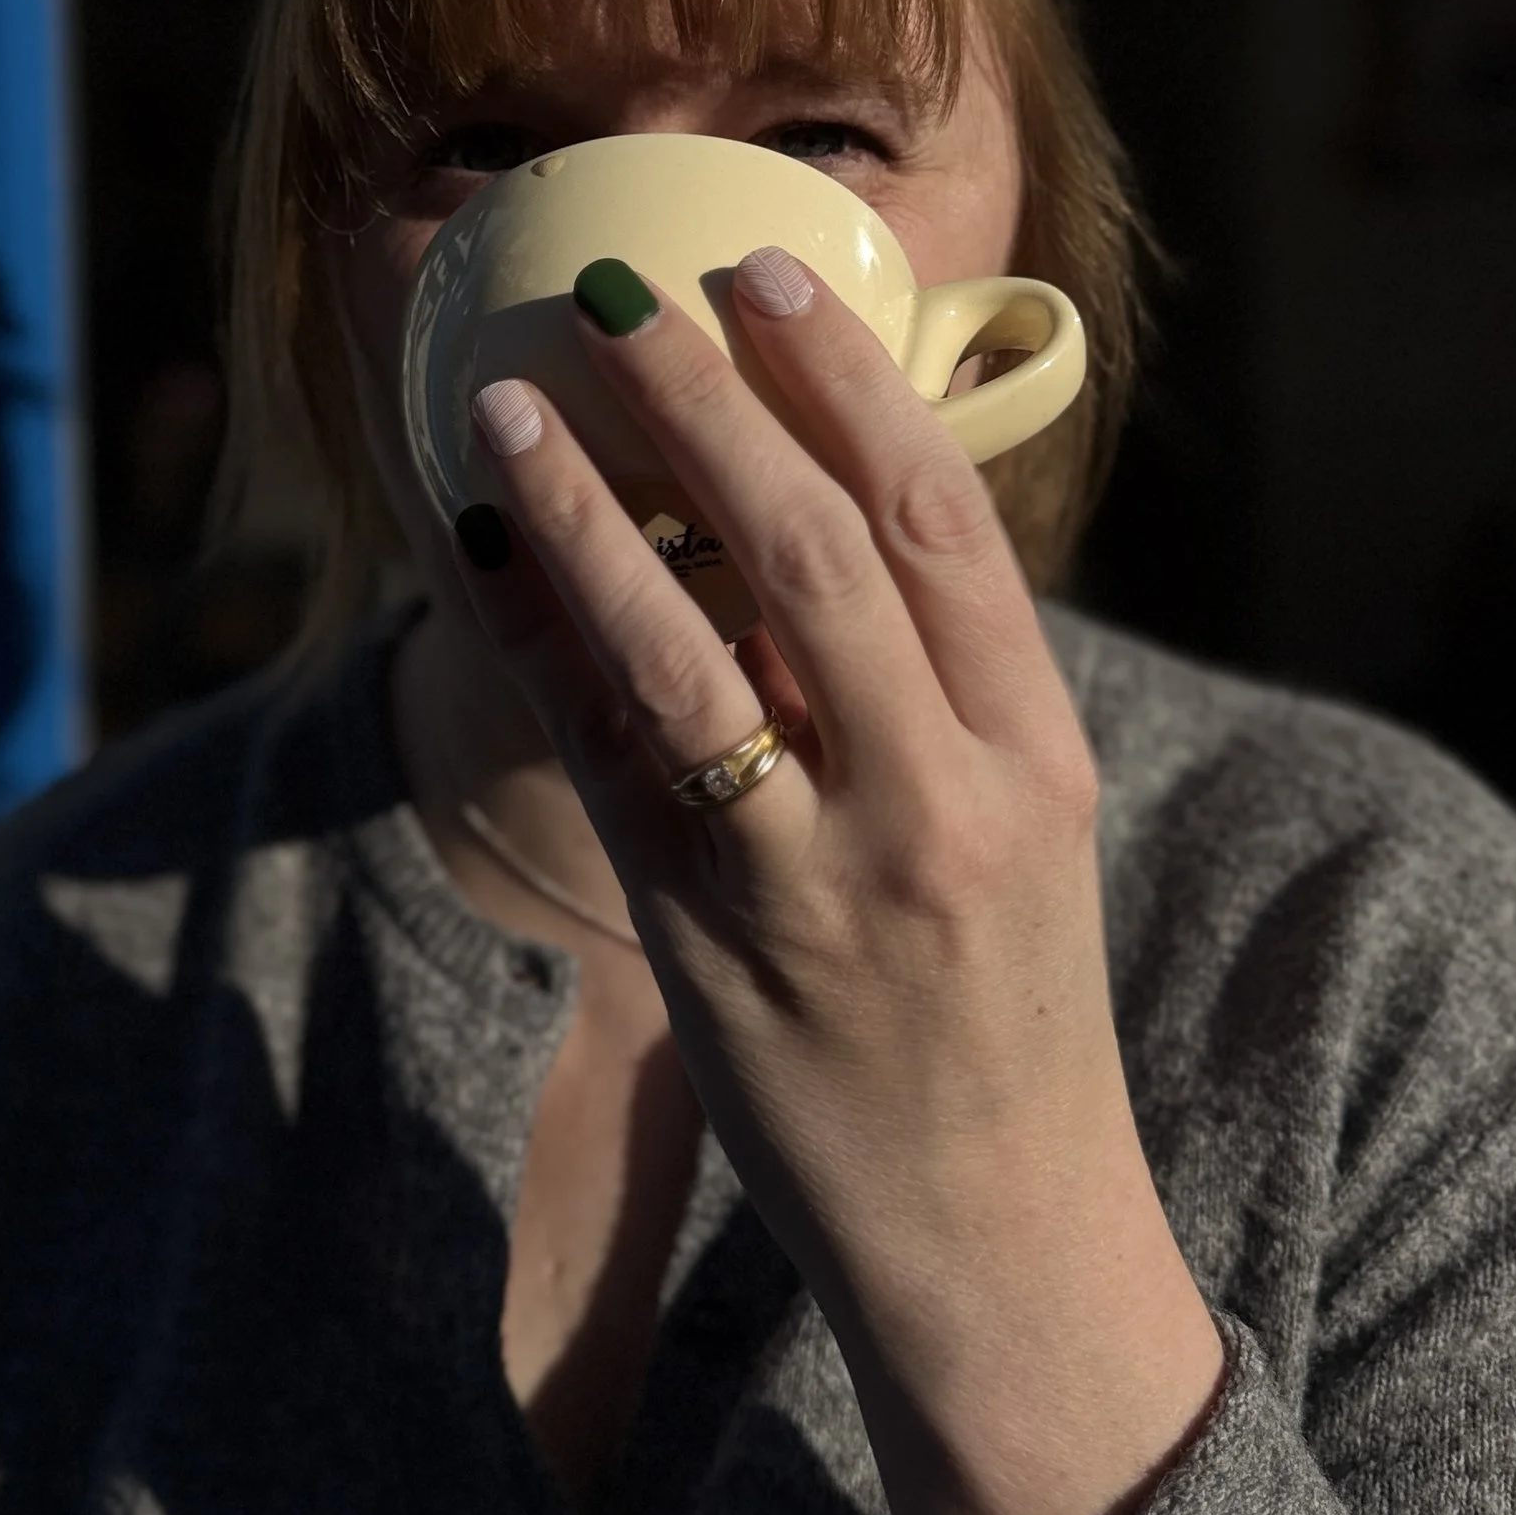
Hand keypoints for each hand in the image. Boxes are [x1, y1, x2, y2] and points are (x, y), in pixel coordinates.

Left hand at [452, 244, 1225, 1514]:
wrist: (997, 1241)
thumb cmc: (1001, 1009)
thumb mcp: (1027, 827)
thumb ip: (942, 682)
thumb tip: (823, 505)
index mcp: (1036, 753)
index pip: (943, 524)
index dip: (848, 381)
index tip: (767, 273)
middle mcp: (938, 803)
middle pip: (818, 553)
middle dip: (711, 403)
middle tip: (625, 289)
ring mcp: (818, 881)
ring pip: (690, 652)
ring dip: (591, 510)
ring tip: (515, 398)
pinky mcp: (708, 946)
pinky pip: (607, 764)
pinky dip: (540, 645)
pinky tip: (479, 555)